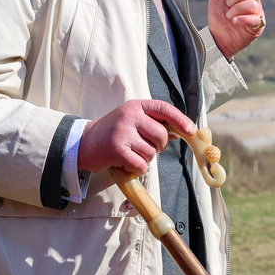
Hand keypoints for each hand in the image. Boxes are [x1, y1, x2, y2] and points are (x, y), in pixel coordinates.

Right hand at [77, 100, 195, 174]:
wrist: (83, 143)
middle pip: (161, 135)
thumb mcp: (133, 121)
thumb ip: (154, 124)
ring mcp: (122, 132)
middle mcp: (130, 116)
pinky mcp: (116, 150)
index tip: (191, 131)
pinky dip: (138, 168)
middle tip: (146, 147)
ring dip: (145, 158)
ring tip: (131, 153)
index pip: (165, 109)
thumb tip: (181, 132)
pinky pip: (140, 164)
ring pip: (152, 152)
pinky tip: (127, 163)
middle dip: (159, 146)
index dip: (181, 120)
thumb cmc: (113, 132)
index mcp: (137, 106)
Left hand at [208, 0, 265, 59]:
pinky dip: (243, 18)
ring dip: (238, 9)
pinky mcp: (257, 27)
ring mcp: (256, 15)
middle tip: (227, 5)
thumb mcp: (216, 0)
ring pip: (254, 4)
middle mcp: (253, 4)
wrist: (217, 39)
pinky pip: (255, 19)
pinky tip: (234, 21)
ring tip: (228, 17)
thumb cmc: (218, 20)